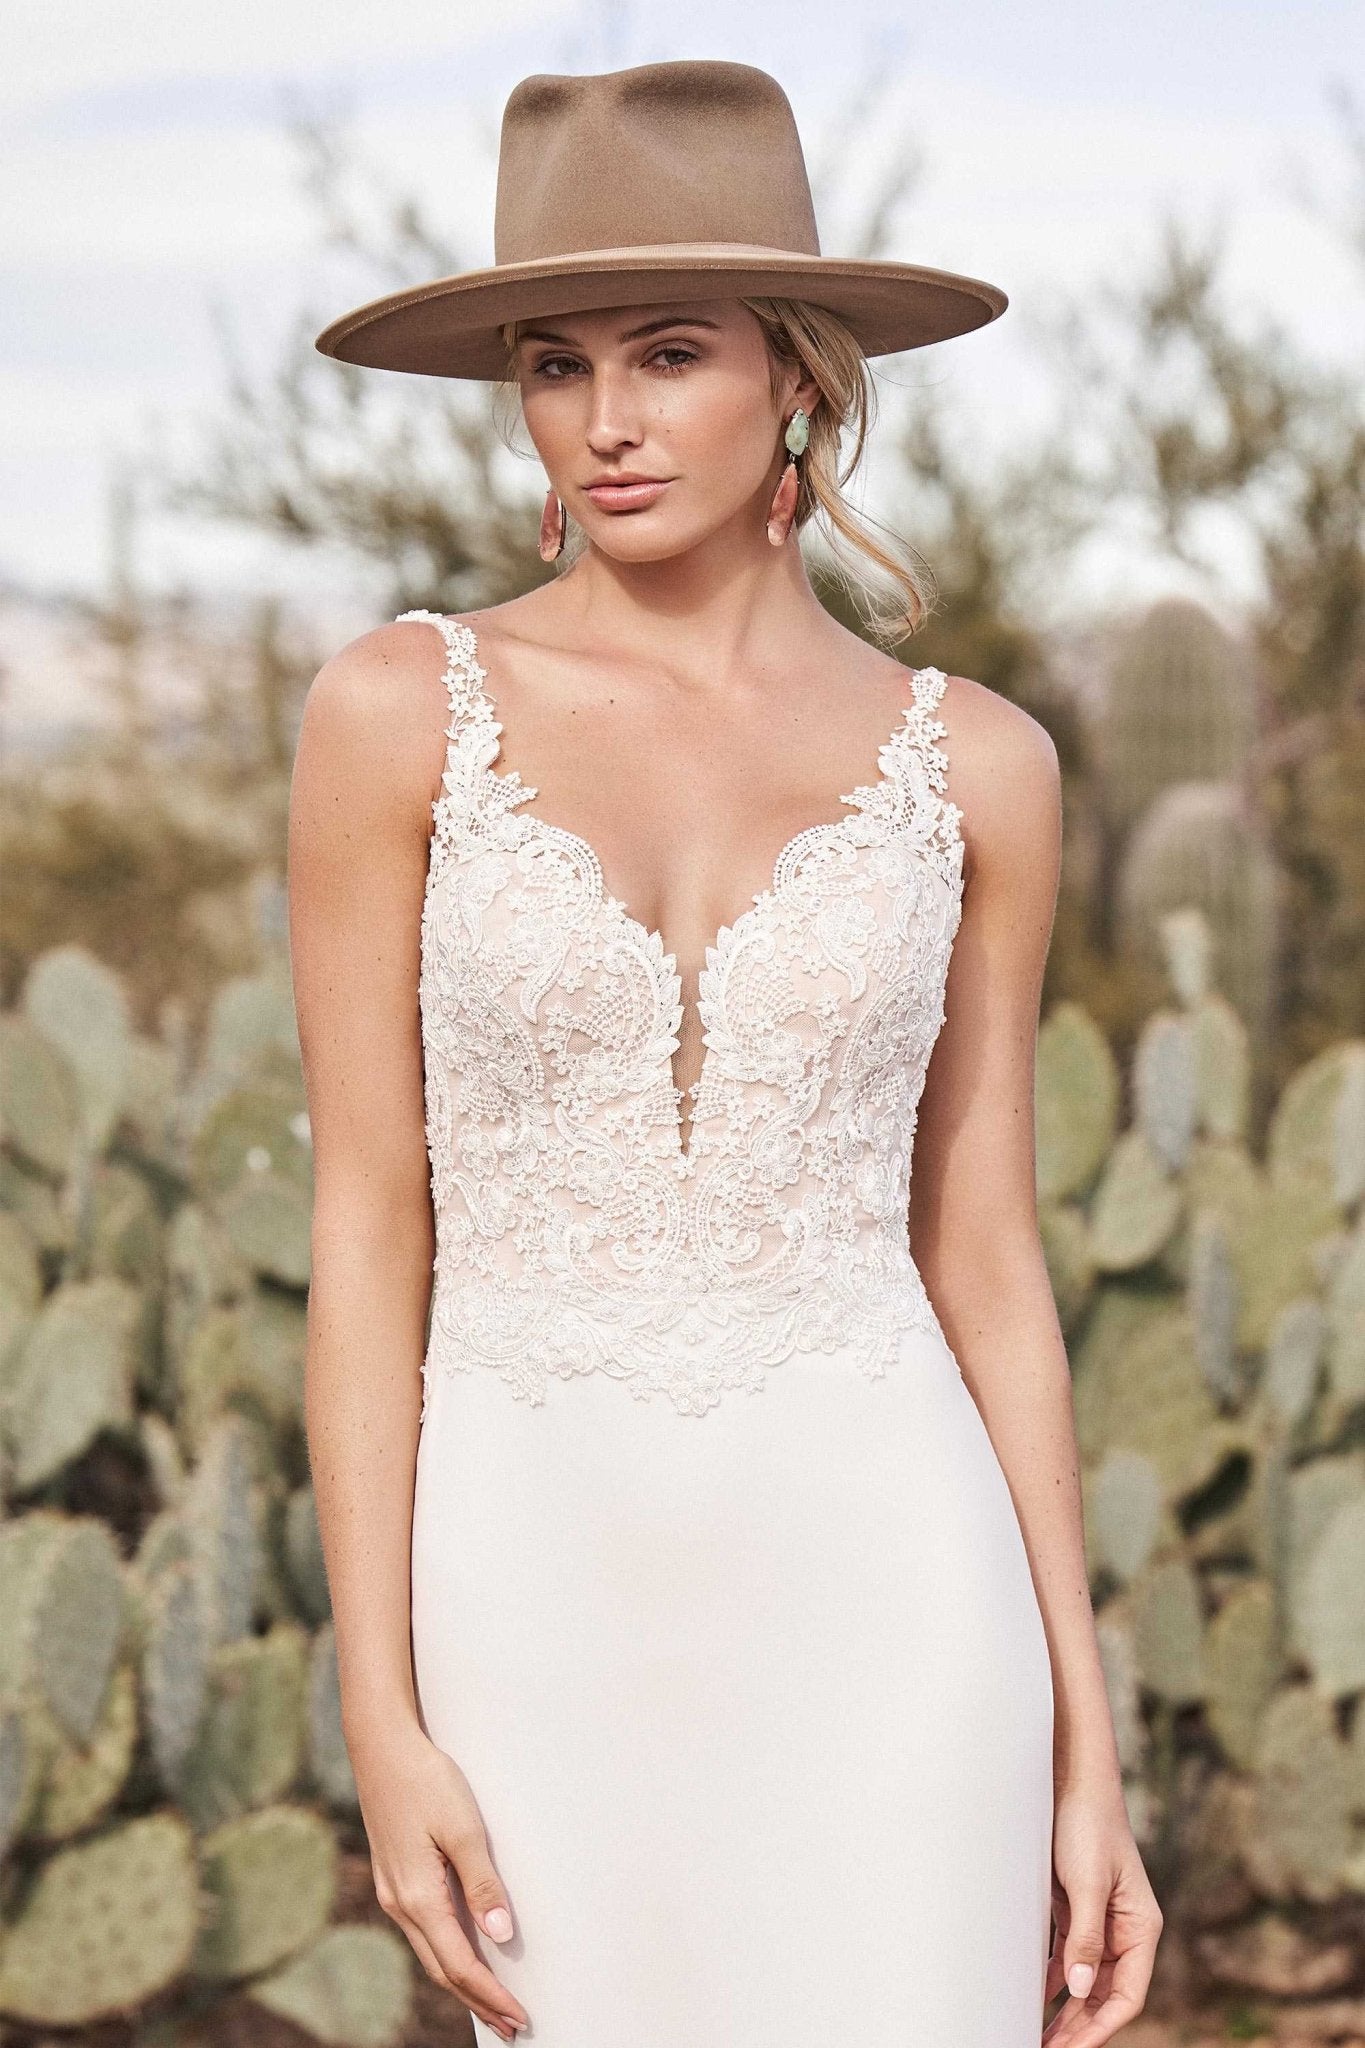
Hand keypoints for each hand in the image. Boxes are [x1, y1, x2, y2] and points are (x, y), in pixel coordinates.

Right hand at [349, 1718, 529, 2041]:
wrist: (381, 1747)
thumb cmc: (426, 1780)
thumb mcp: (464, 1828)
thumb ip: (482, 1884)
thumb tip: (500, 1936)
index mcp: (418, 1897)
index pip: (460, 1965)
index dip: (490, 1995)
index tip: (519, 2016)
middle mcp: (400, 1904)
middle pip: (443, 1969)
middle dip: (478, 2000)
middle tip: (511, 2026)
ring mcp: (393, 1893)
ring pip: (431, 1953)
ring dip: (462, 1981)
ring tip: (492, 2001)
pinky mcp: (394, 1878)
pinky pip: (423, 1931)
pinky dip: (447, 1953)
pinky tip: (463, 1953)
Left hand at [1042, 1779, 1163, 2045]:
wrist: (1073, 1779)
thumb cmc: (1088, 1825)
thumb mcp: (1087, 1884)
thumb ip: (1085, 1938)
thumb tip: (1079, 1990)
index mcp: (1140, 1928)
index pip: (1126, 1994)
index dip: (1101, 2026)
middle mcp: (1124, 1930)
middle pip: (1104, 1994)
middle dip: (1079, 2026)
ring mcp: (1100, 1921)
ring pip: (1084, 1980)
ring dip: (1064, 2008)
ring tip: (1039, 2035)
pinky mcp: (1076, 1908)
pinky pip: (1067, 1955)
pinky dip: (1052, 1978)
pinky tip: (1034, 1996)